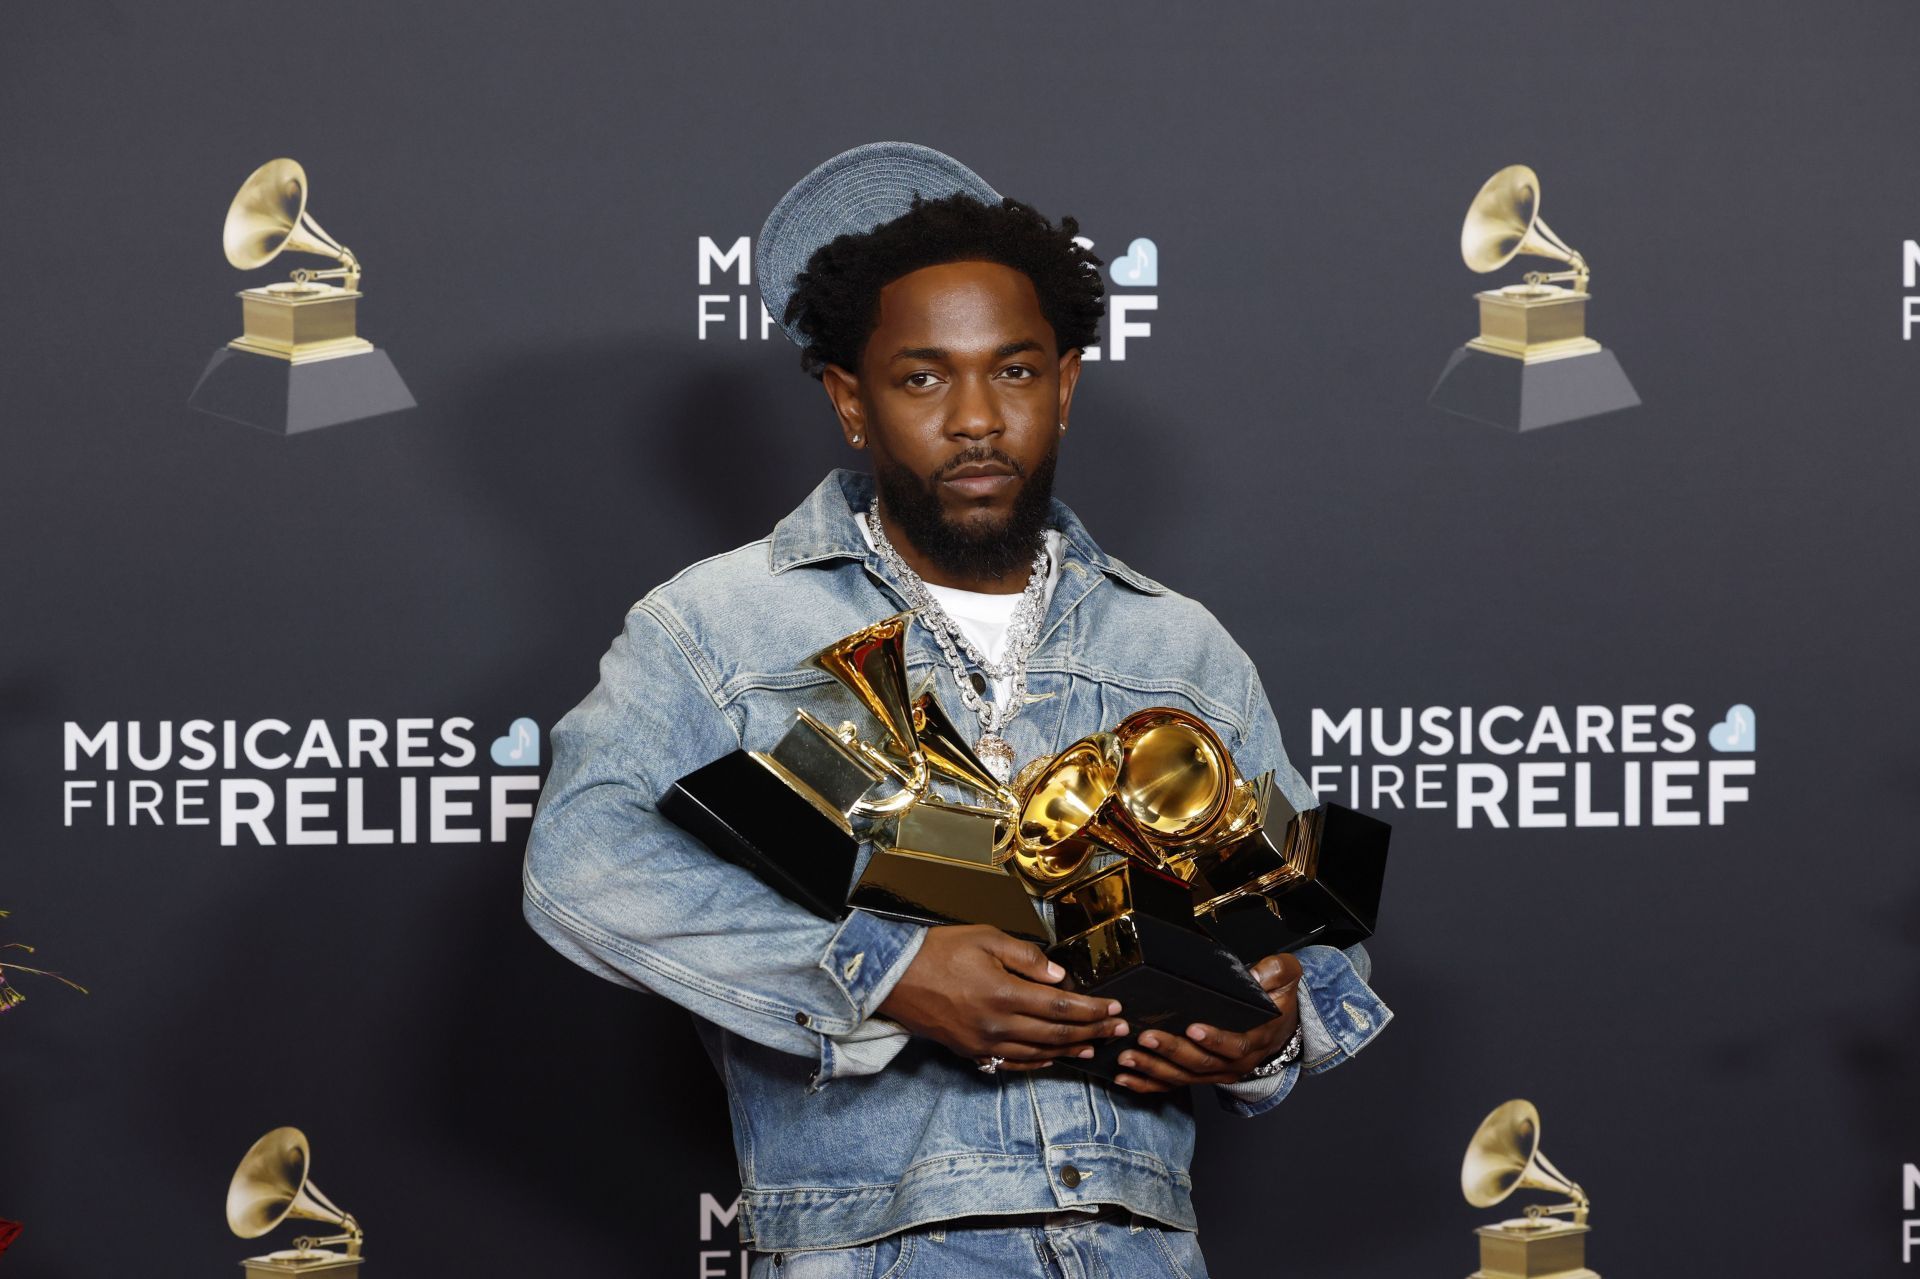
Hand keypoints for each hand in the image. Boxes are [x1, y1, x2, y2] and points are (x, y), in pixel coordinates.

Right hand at [877, 925, 1127, 1070]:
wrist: (894, 978)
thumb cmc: (940, 950)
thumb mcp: (986, 939)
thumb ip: (1027, 958)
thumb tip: (1060, 977)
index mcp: (1005, 994)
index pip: (1061, 1007)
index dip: (1092, 1011)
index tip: (1115, 1009)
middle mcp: (998, 1025)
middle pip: (1057, 1035)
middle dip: (1092, 1032)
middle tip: (1118, 1030)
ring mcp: (984, 1044)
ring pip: (1038, 1053)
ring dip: (1070, 1051)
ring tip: (1094, 1046)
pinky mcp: (971, 1052)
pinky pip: (1012, 1063)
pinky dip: (1038, 1063)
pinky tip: (1053, 1058)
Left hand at [1112, 952, 1302, 1092]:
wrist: (1280, 1028)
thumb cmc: (1277, 1002)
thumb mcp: (1286, 978)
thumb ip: (1276, 972)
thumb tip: (1256, 975)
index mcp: (1255, 1040)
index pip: (1235, 1045)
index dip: (1215, 1040)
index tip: (1193, 1028)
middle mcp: (1235, 1063)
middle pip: (1201, 1063)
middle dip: (1172, 1051)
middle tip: (1146, 1038)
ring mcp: (1217, 1073)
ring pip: (1184, 1077)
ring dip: (1154, 1069)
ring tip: (1128, 1057)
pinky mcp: (1201, 1076)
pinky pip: (1174, 1085)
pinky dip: (1148, 1084)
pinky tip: (1125, 1078)